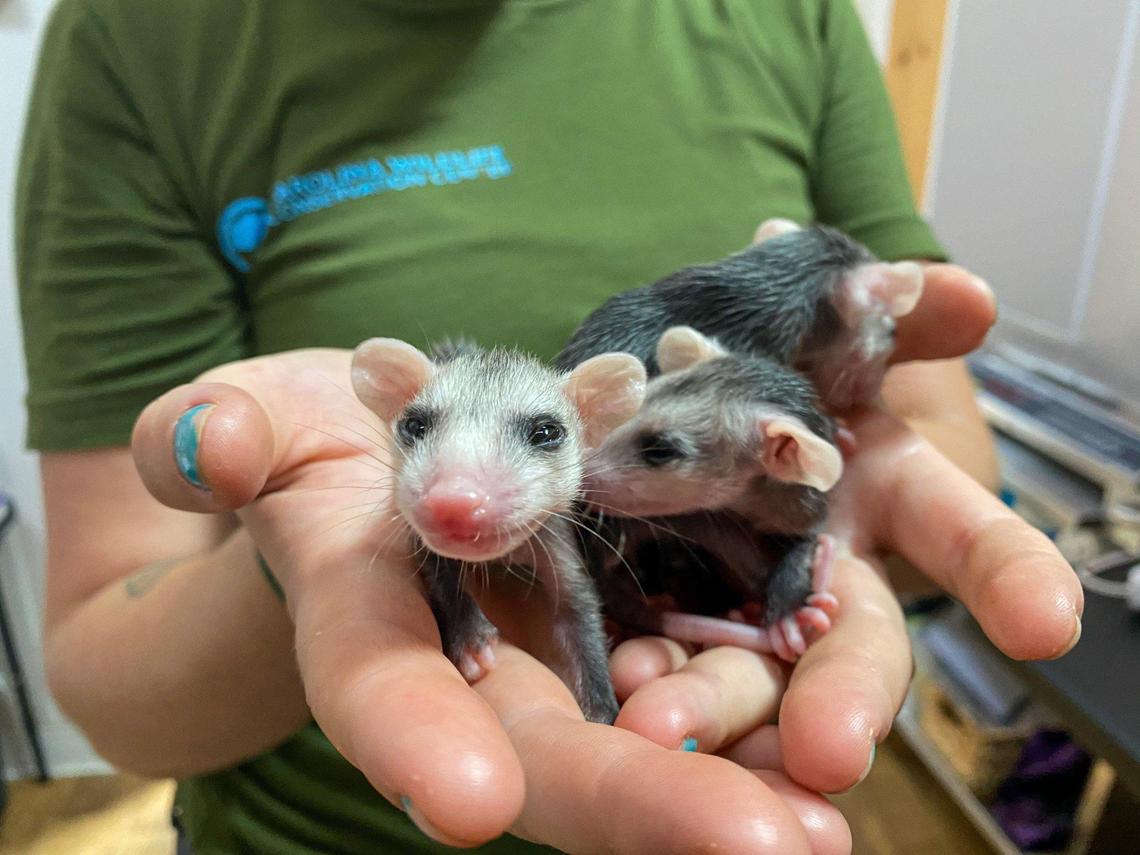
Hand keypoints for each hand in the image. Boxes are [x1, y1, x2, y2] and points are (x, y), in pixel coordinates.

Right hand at [131, 349, 849, 852]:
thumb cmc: (304, 440)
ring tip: (827, 824)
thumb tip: (209, 441)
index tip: (469, 807)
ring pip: (634, 738)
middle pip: (543, 749)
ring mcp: (552, 652)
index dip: (413, 745)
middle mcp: (471, 665)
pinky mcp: (616, 620)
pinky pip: (685, 678)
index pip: (379, 690)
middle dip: (639, 803)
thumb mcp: (251, 419)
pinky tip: (828, 744)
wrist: (387, 452)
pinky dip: (752, 716)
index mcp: (367, 621)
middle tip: (760, 848)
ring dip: (729, 786)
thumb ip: (219, 434)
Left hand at [604, 264, 1082, 793]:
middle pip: (853, 647)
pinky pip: (661, 659)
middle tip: (826, 749)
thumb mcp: (835, 335)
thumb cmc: (779, 359)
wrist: (684, 378)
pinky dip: (647, 681)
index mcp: (885, 499)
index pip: (962, 540)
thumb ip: (895, 321)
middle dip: (844, 697)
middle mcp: (830, 571)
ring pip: (750, 673)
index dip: (1010, 576)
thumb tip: (963, 295)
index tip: (1046, 621)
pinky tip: (617, 692)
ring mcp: (748, 605)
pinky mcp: (666, 616)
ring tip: (663, 720)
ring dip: (719, 703)